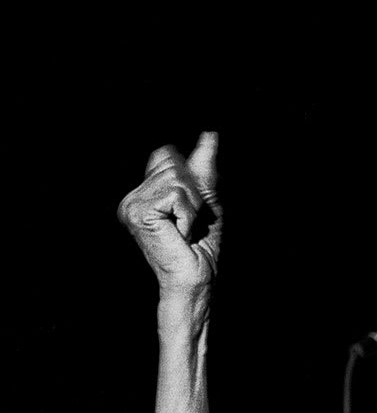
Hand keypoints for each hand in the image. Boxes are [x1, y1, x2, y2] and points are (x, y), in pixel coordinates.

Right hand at [118, 132, 221, 293]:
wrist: (195, 277)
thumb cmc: (201, 245)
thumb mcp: (206, 199)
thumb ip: (203, 167)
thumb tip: (210, 134)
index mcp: (145, 192)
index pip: (166, 155)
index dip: (188, 174)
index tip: (193, 206)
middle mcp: (133, 196)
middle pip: (172, 163)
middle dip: (193, 192)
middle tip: (190, 222)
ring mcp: (131, 203)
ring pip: (176, 178)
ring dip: (192, 206)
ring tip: (185, 228)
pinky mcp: (137, 212)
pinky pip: (176, 194)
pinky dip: (187, 214)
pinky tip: (180, 233)